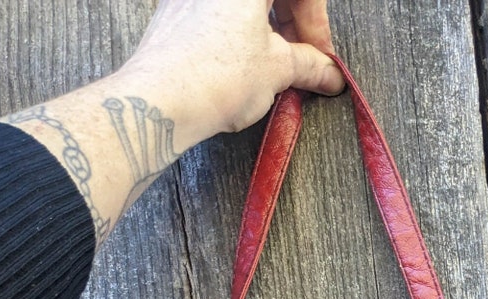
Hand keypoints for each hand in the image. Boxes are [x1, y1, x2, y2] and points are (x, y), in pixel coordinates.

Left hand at [5, 0, 342, 245]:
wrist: (161, 101)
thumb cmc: (215, 75)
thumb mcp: (277, 69)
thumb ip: (308, 65)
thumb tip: (327, 72)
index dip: (317, 23)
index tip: (321, 55)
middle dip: (292, 26)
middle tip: (303, 62)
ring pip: (242, 7)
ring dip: (266, 33)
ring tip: (273, 71)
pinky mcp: (173, 15)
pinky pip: (217, 18)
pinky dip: (238, 38)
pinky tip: (242, 71)